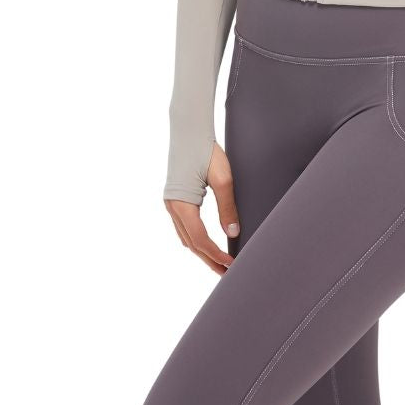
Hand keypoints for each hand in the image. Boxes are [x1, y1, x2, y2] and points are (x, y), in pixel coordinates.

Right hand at [163, 141, 242, 274]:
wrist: (188, 130)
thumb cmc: (206, 150)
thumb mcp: (223, 178)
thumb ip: (227, 206)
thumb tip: (232, 232)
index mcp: (182, 203)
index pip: (200, 239)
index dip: (216, 254)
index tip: (232, 264)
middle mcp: (172, 207)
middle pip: (191, 243)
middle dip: (209, 260)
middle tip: (227, 274)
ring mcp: (171, 203)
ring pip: (185, 237)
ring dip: (202, 252)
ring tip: (219, 263)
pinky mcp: (174, 198)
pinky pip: (184, 226)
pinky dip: (196, 239)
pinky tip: (207, 243)